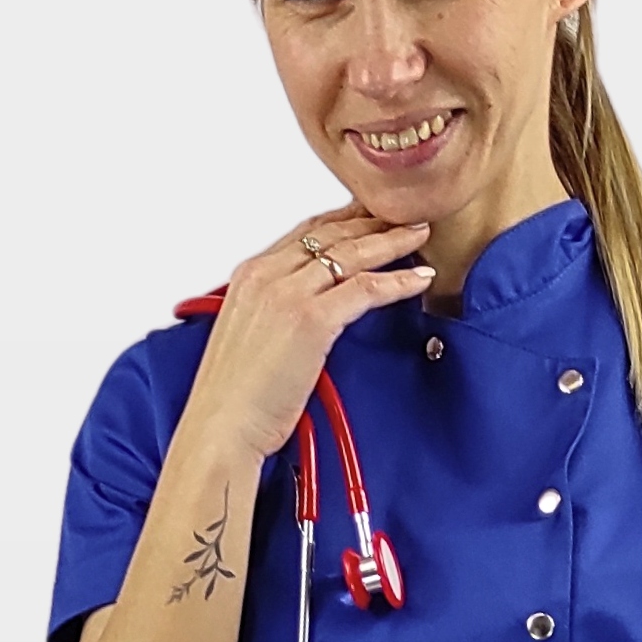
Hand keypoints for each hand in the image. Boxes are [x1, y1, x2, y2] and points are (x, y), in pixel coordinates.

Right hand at [183, 202, 434, 461]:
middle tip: (404, 216)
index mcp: (249, 277)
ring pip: (351, 253)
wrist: (222, 427)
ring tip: (420, 233)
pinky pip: (365, 289)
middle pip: (330, 234)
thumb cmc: (233, 398)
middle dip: (371, 221)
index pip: (304, 233)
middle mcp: (266, 276)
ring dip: (391, 240)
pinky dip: (397, 281)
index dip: (341, 220)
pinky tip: (418, 278)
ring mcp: (288, 294)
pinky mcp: (311, 319)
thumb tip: (301, 317)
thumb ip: (274, 315)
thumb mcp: (249, 339)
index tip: (367, 215)